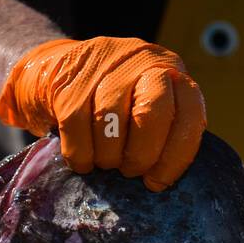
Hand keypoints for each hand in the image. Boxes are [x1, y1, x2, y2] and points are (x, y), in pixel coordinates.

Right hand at [0, 36, 205, 190]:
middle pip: (153, 114)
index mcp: (171, 71)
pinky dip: (81, 155)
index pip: (189, 114)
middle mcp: (141, 61)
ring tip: (105, 161)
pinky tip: (83, 161)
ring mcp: (103, 67)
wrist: (54, 68)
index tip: (157, 181)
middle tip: (130, 170)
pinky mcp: (69, 82)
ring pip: (111, 123)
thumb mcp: (145, 104)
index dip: (176, 156)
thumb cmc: (110, 102)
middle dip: (141, 155)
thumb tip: (163, 176)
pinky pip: (77, 129)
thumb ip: (164, 130)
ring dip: (108, 157)